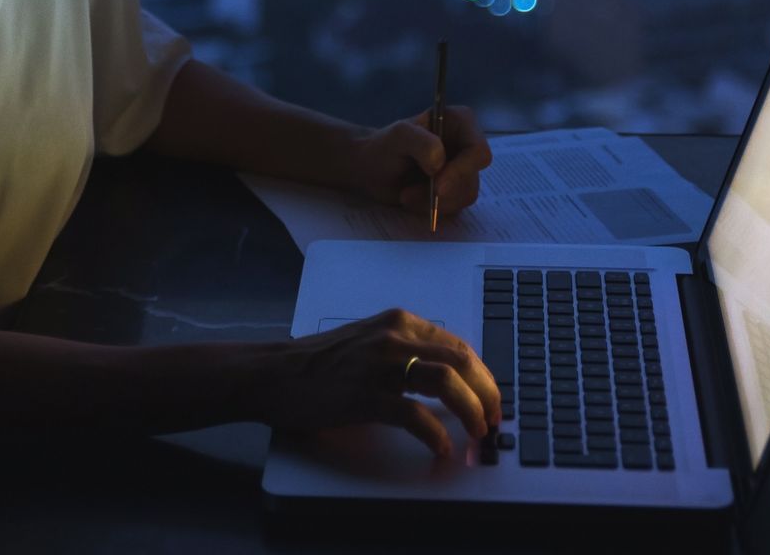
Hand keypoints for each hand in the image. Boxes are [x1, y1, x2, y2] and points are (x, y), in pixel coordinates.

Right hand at [250, 308, 501, 457]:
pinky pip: (414, 416)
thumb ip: (406, 350)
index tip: (491, 398)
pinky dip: (435, 434)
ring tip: (477, 431)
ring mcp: (378, 365)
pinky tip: (440, 448)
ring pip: (445, 381)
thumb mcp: (370, 341)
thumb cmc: (320, 362)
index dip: (482, 375)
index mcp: (398, 321)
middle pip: (460, 360)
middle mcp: (393, 337)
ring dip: (470, 410)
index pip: (458, 345)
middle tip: (493, 418)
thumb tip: (449, 378)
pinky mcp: (364, 395)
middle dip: (487, 393)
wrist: (276, 372)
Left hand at [346, 103, 491, 220]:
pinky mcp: (455, 190)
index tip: (437, 186)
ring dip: (431, 201)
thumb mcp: (398, 136)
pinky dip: (431, 208)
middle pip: (471, 178)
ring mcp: (463, 169)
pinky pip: (454, 207)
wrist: (371, 168)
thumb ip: (420, 142)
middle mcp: (467, 145)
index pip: (478, 152)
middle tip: (408, 194)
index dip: (462, 171)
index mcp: (461, 123)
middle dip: (441, 191)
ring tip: (405, 194)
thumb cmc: (384, 146)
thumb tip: (439, 162)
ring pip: (464, 196)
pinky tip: (411, 198)